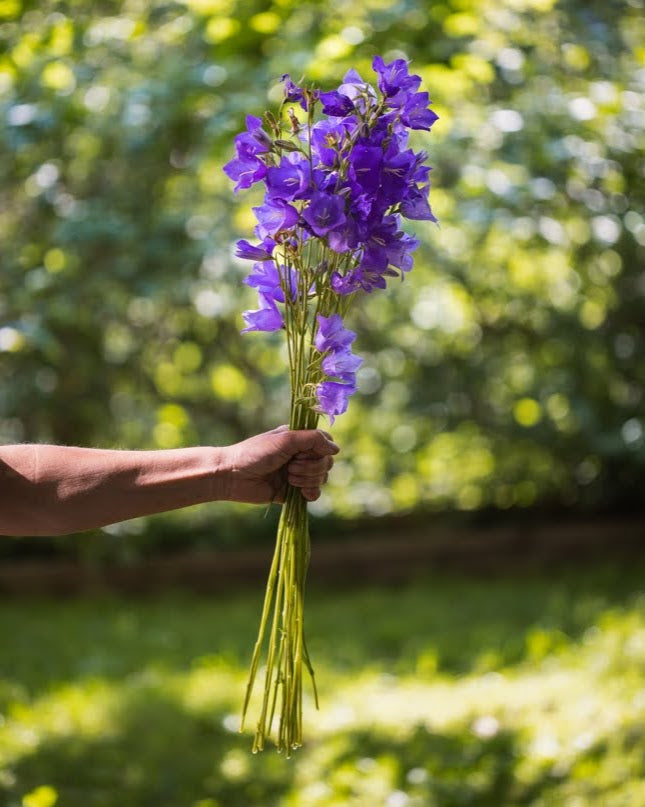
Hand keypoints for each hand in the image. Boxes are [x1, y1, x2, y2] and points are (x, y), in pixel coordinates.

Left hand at [220, 426, 338, 503]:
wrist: (233, 476)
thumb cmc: (255, 453)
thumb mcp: (285, 440)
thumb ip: (312, 440)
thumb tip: (336, 449)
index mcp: (299, 439)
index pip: (325, 443)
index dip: (322, 450)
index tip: (305, 452)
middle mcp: (300, 455)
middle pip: (326, 462)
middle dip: (312, 467)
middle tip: (291, 467)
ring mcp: (298, 473)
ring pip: (321, 478)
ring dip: (308, 479)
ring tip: (288, 478)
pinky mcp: (293, 491)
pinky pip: (314, 493)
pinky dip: (311, 493)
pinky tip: (301, 493)